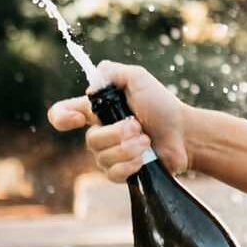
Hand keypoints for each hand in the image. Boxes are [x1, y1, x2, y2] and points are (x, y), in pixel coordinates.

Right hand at [48, 62, 190, 181]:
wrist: (185, 133)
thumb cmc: (161, 105)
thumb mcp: (138, 79)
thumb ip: (113, 72)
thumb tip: (91, 86)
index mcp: (97, 110)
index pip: (62, 114)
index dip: (60, 117)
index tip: (77, 118)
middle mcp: (99, 133)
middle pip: (90, 139)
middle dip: (119, 133)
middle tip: (139, 126)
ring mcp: (109, 154)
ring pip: (102, 157)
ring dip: (129, 147)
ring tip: (146, 140)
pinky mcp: (121, 172)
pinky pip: (112, 174)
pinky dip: (131, 164)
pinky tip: (144, 157)